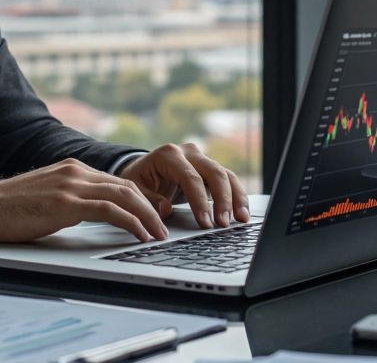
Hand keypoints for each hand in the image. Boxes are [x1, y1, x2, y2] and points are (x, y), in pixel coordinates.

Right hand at [0, 158, 168, 242]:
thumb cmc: (10, 208)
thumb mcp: (47, 197)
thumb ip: (70, 199)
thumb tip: (91, 214)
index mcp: (72, 169)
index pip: (117, 182)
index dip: (141, 199)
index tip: (155, 214)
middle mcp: (75, 171)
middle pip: (126, 186)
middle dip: (151, 207)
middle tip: (165, 225)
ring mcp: (71, 185)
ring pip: (124, 195)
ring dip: (147, 216)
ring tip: (159, 234)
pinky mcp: (65, 203)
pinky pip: (109, 210)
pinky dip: (131, 222)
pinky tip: (140, 235)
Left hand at [118, 143, 248, 228]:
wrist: (143, 169)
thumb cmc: (139, 180)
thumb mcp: (135, 189)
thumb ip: (147, 199)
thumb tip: (164, 209)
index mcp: (168, 155)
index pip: (190, 177)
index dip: (200, 201)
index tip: (205, 223)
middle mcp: (188, 152)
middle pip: (214, 172)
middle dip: (222, 200)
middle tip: (223, 224)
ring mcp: (201, 159)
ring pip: (226, 175)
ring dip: (236, 198)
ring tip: (241, 220)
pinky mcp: (209, 169)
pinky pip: (228, 180)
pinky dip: (236, 196)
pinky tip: (241, 213)